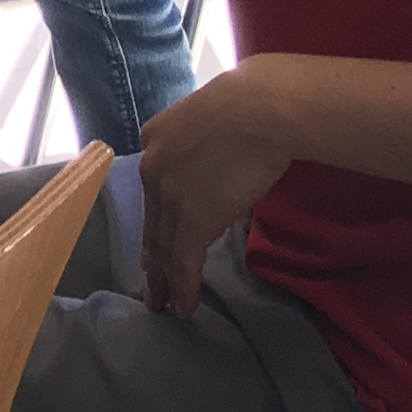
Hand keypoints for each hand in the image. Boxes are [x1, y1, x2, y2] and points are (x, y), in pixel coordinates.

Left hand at [131, 65, 294, 317]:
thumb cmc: (250, 103)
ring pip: (163, 248)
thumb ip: (204, 143)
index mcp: (155, 138)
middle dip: (152, 259)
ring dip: (164, 282)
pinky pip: (183, 262)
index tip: (157, 240)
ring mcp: (169, 196)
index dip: (156, 220)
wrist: (261, 110)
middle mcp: (152, 168)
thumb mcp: (210, 119)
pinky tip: (184, 307)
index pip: (153, 190)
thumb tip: (220, 159)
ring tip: (164, 305)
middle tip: (151, 287)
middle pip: (152, 223)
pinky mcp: (192, 220)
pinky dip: (184, 288)